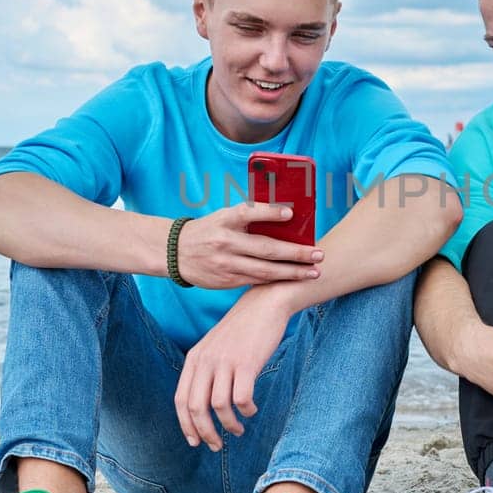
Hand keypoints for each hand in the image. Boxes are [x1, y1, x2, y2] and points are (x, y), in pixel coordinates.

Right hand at [174, 203, 322, 288]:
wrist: (174, 252)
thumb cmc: (208, 229)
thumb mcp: (222, 217)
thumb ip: (248, 217)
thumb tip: (284, 216)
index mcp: (225, 220)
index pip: (248, 212)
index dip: (269, 212)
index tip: (290, 212)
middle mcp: (225, 242)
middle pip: (266, 248)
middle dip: (295, 253)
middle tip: (318, 255)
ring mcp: (226, 263)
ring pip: (265, 270)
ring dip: (291, 272)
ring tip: (313, 272)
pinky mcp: (226, 280)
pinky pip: (256, 280)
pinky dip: (275, 280)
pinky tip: (292, 279)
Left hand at [175, 292, 291, 450]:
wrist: (265, 304)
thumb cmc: (242, 330)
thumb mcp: (215, 347)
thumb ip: (206, 370)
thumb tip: (202, 406)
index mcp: (194, 359)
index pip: (181, 400)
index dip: (186, 425)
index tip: (195, 442)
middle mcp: (205, 361)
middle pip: (196, 408)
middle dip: (205, 433)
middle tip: (216, 446)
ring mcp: (225, 362)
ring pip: (219, 407)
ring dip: (229, 425)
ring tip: (238, 430)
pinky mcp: (246, 363)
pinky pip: (241, 398)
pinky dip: (246, 410)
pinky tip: (251, 410)